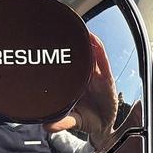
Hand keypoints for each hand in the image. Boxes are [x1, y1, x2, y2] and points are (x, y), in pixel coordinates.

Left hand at [43, 33, 117, 148]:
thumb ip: (62, 121)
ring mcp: (95, 75)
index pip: (63, 63)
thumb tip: (47, 125)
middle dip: (70, 40)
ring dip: (84, 40)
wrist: (103, 126)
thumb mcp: (73, 120)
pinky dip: (99, 49)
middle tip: (60, 26)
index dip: (56, 51)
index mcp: (71, 82)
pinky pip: (103, 60)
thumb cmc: (86, 118)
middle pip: (76, 54)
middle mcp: (82, 75)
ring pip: (89, 53)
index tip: (46, 39)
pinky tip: (93, 40)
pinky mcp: (106, 78)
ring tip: (76, 27)